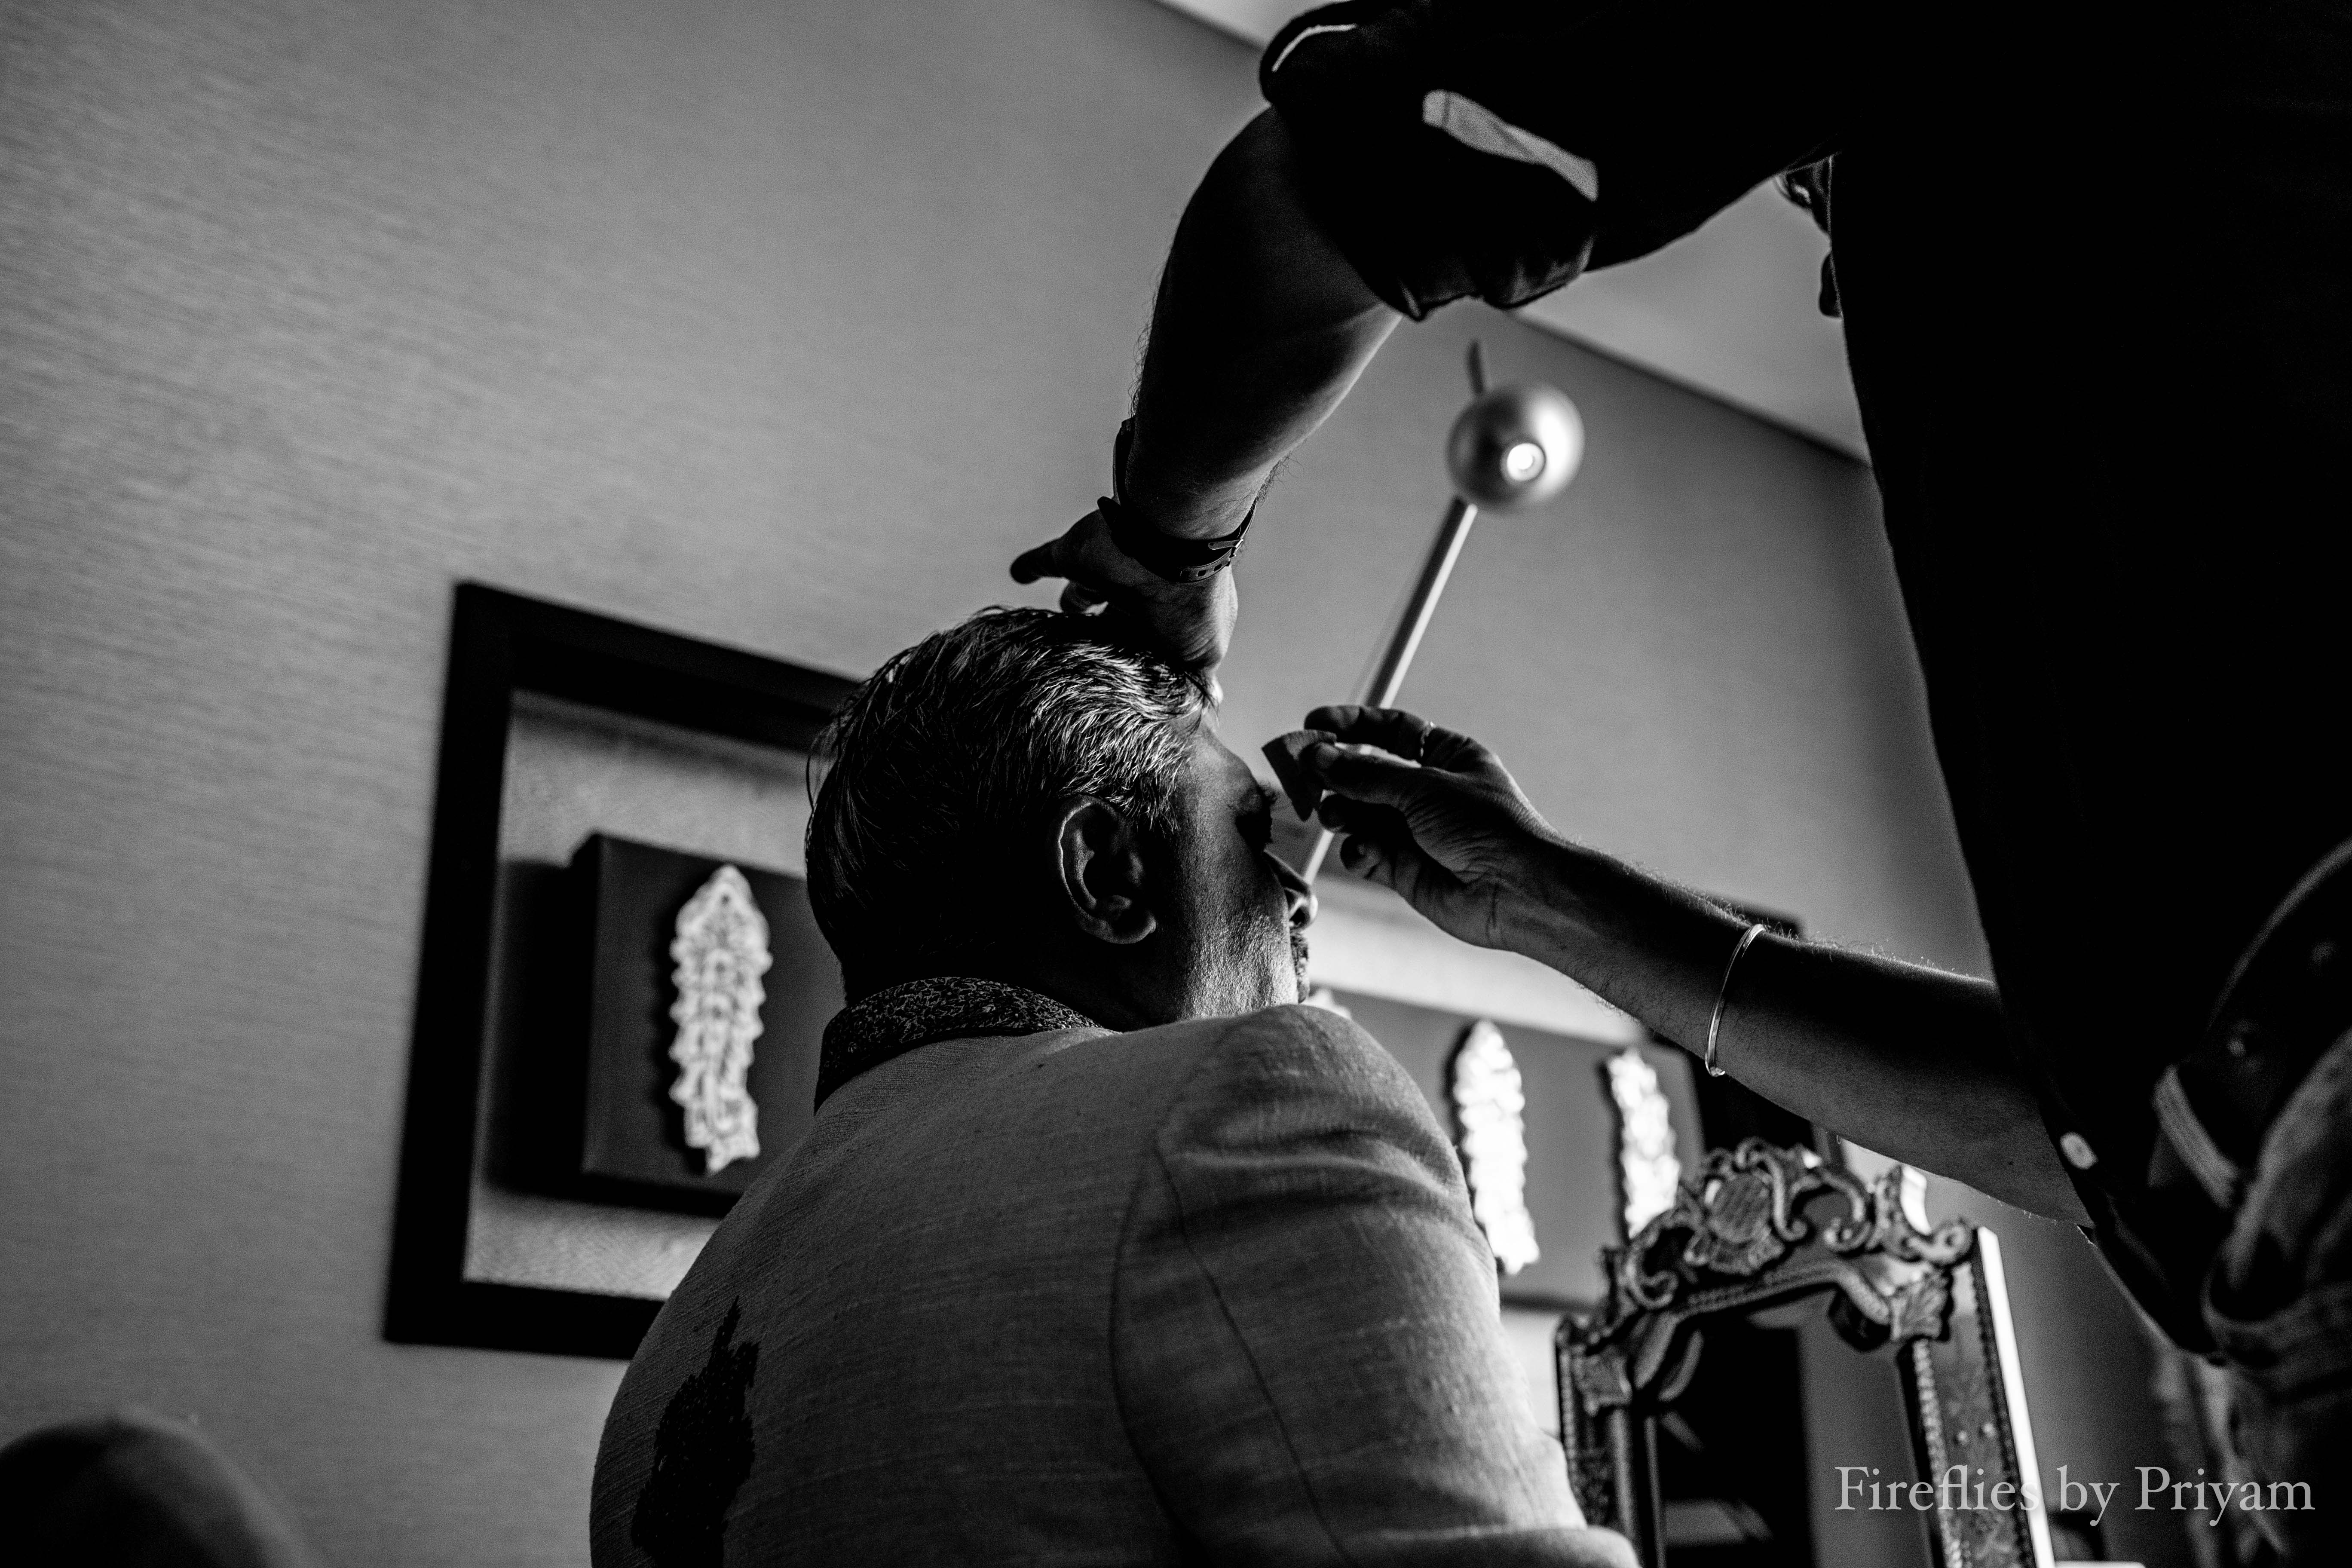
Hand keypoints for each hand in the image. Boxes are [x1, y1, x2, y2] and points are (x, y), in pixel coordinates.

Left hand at [1009, 508, 1236, 682]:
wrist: (1165, 542)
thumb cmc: (1188, 602)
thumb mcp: (1202, 652)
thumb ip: (1195, 676)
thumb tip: (1209, 702)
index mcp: (1166, 614)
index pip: (1146, 641)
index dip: (1135, 658)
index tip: (1117, 684)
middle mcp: (1135, 592)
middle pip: (1112, 619)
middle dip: (1101, 636)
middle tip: (1083, 661)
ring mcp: (1103, 571)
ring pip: (1082, 591)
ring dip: (1071, 605)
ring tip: (1052, 630)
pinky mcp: (1071, 554)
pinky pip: (1042, 560)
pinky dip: (1029, 566)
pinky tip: (1018, 574)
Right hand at [1300, 705, 1565, 950]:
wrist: (1515, 890)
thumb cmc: (1487, 827)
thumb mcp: (1423, 787)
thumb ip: (1366, 774)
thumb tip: (1319, 756)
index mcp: (1446, 758)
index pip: (1391, 730)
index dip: (1351, 724)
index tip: (1314, 723)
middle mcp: (1428, 793)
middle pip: (1366, 773)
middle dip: (1335, 774)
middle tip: (1304, 775)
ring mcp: (1415, 832)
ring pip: (1360, 815)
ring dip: (1342, 813)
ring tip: (1335, 816)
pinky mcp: (1404, 869)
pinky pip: (1366, 853)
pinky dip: (1359, 851)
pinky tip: (1364, 852)